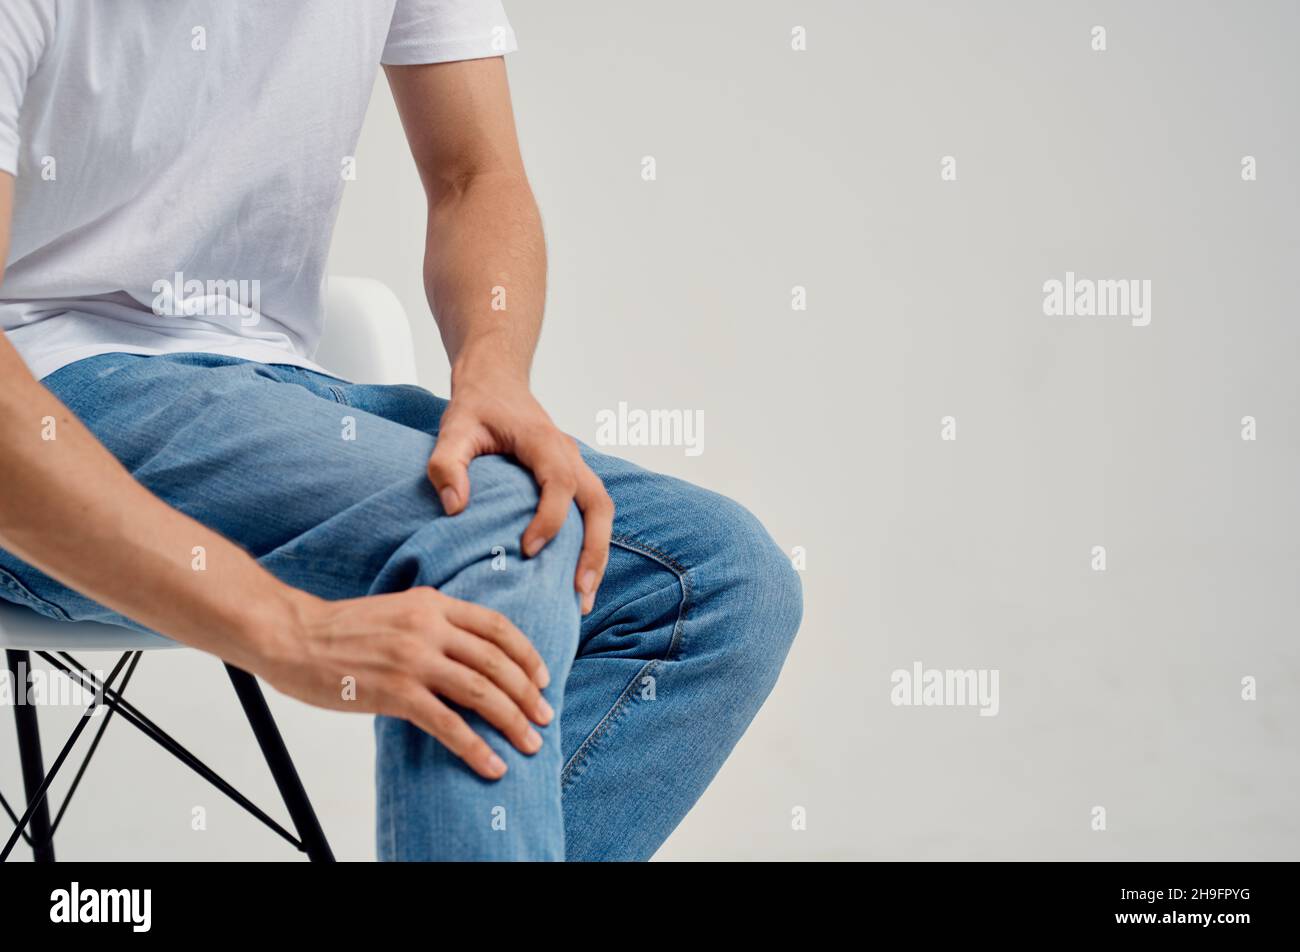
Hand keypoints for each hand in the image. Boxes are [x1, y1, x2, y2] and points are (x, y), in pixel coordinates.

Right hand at [259, 587, 552, 779]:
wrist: (293, 636)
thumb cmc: (342, 629)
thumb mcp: (398, 610)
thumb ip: (434, 623)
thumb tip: (470, 654)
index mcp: (433, 604)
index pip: (497, 627)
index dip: (526, 654)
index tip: (542, 678)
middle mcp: (429, 628)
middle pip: (497, 662)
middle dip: (528, 694)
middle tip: (544, 717)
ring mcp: (414, 660)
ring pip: (481, 692)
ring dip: (512, 721)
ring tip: (529, 743)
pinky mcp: (397, 693)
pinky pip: (448, 724)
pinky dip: (476, 747)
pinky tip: (491, 764)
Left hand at [426, 368, 613, 613]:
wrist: (496, 381)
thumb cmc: (475, 406)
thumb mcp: (452, 429)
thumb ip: (447, 464)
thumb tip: (456, 508)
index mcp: (543, 441)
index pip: (560, 482)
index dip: (550, 518)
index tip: (527, 549)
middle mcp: (568, 454)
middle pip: (599, 504)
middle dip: (594, 550)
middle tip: (579, 593)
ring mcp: (575, 466)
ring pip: (602, 512)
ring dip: (597, 554)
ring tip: (583, 598)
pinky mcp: (571, 478)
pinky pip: (591, 514)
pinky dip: (590, 546)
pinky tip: (574, 579)